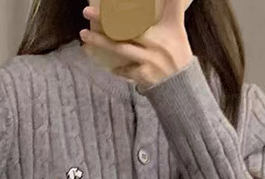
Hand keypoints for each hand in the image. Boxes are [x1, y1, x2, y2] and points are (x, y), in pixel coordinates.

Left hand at [80, 0, 194, 90]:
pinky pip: (124, 69)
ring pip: (120, 48)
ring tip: (84, 35)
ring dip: (100, 42)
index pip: (150, 11)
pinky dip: (115, 66)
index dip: (131, 8)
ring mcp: (148, 60)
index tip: (112, 1)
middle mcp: (156, 42)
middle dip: (105, 18)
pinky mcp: (142, 75)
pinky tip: (103, 61)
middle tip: (87, 11)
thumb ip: (173, 6)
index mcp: (166, 27)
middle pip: (127, 27)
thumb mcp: (176, 26)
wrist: (180, 84)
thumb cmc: (176, 51)